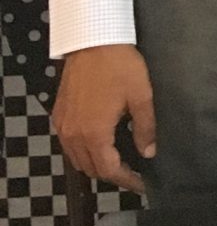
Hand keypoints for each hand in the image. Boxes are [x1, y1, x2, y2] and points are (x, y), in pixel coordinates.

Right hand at [54, 44, 154, 194]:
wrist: (92, 42)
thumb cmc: (121, 67)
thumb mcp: (141, 96)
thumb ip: (145, 127)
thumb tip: (149, 153)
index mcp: (94, 133)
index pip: (108, 169)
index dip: (126, 180)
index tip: (143, 183)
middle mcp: (73, 135)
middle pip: (90, 168)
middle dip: (112, 174)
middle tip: (134, 172)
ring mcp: (63, 125)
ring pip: (76, 158)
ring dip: (96, 164)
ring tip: (119, 161)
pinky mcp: (59, 114)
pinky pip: (68, 144)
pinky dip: (84, 151)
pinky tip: (100, 143)